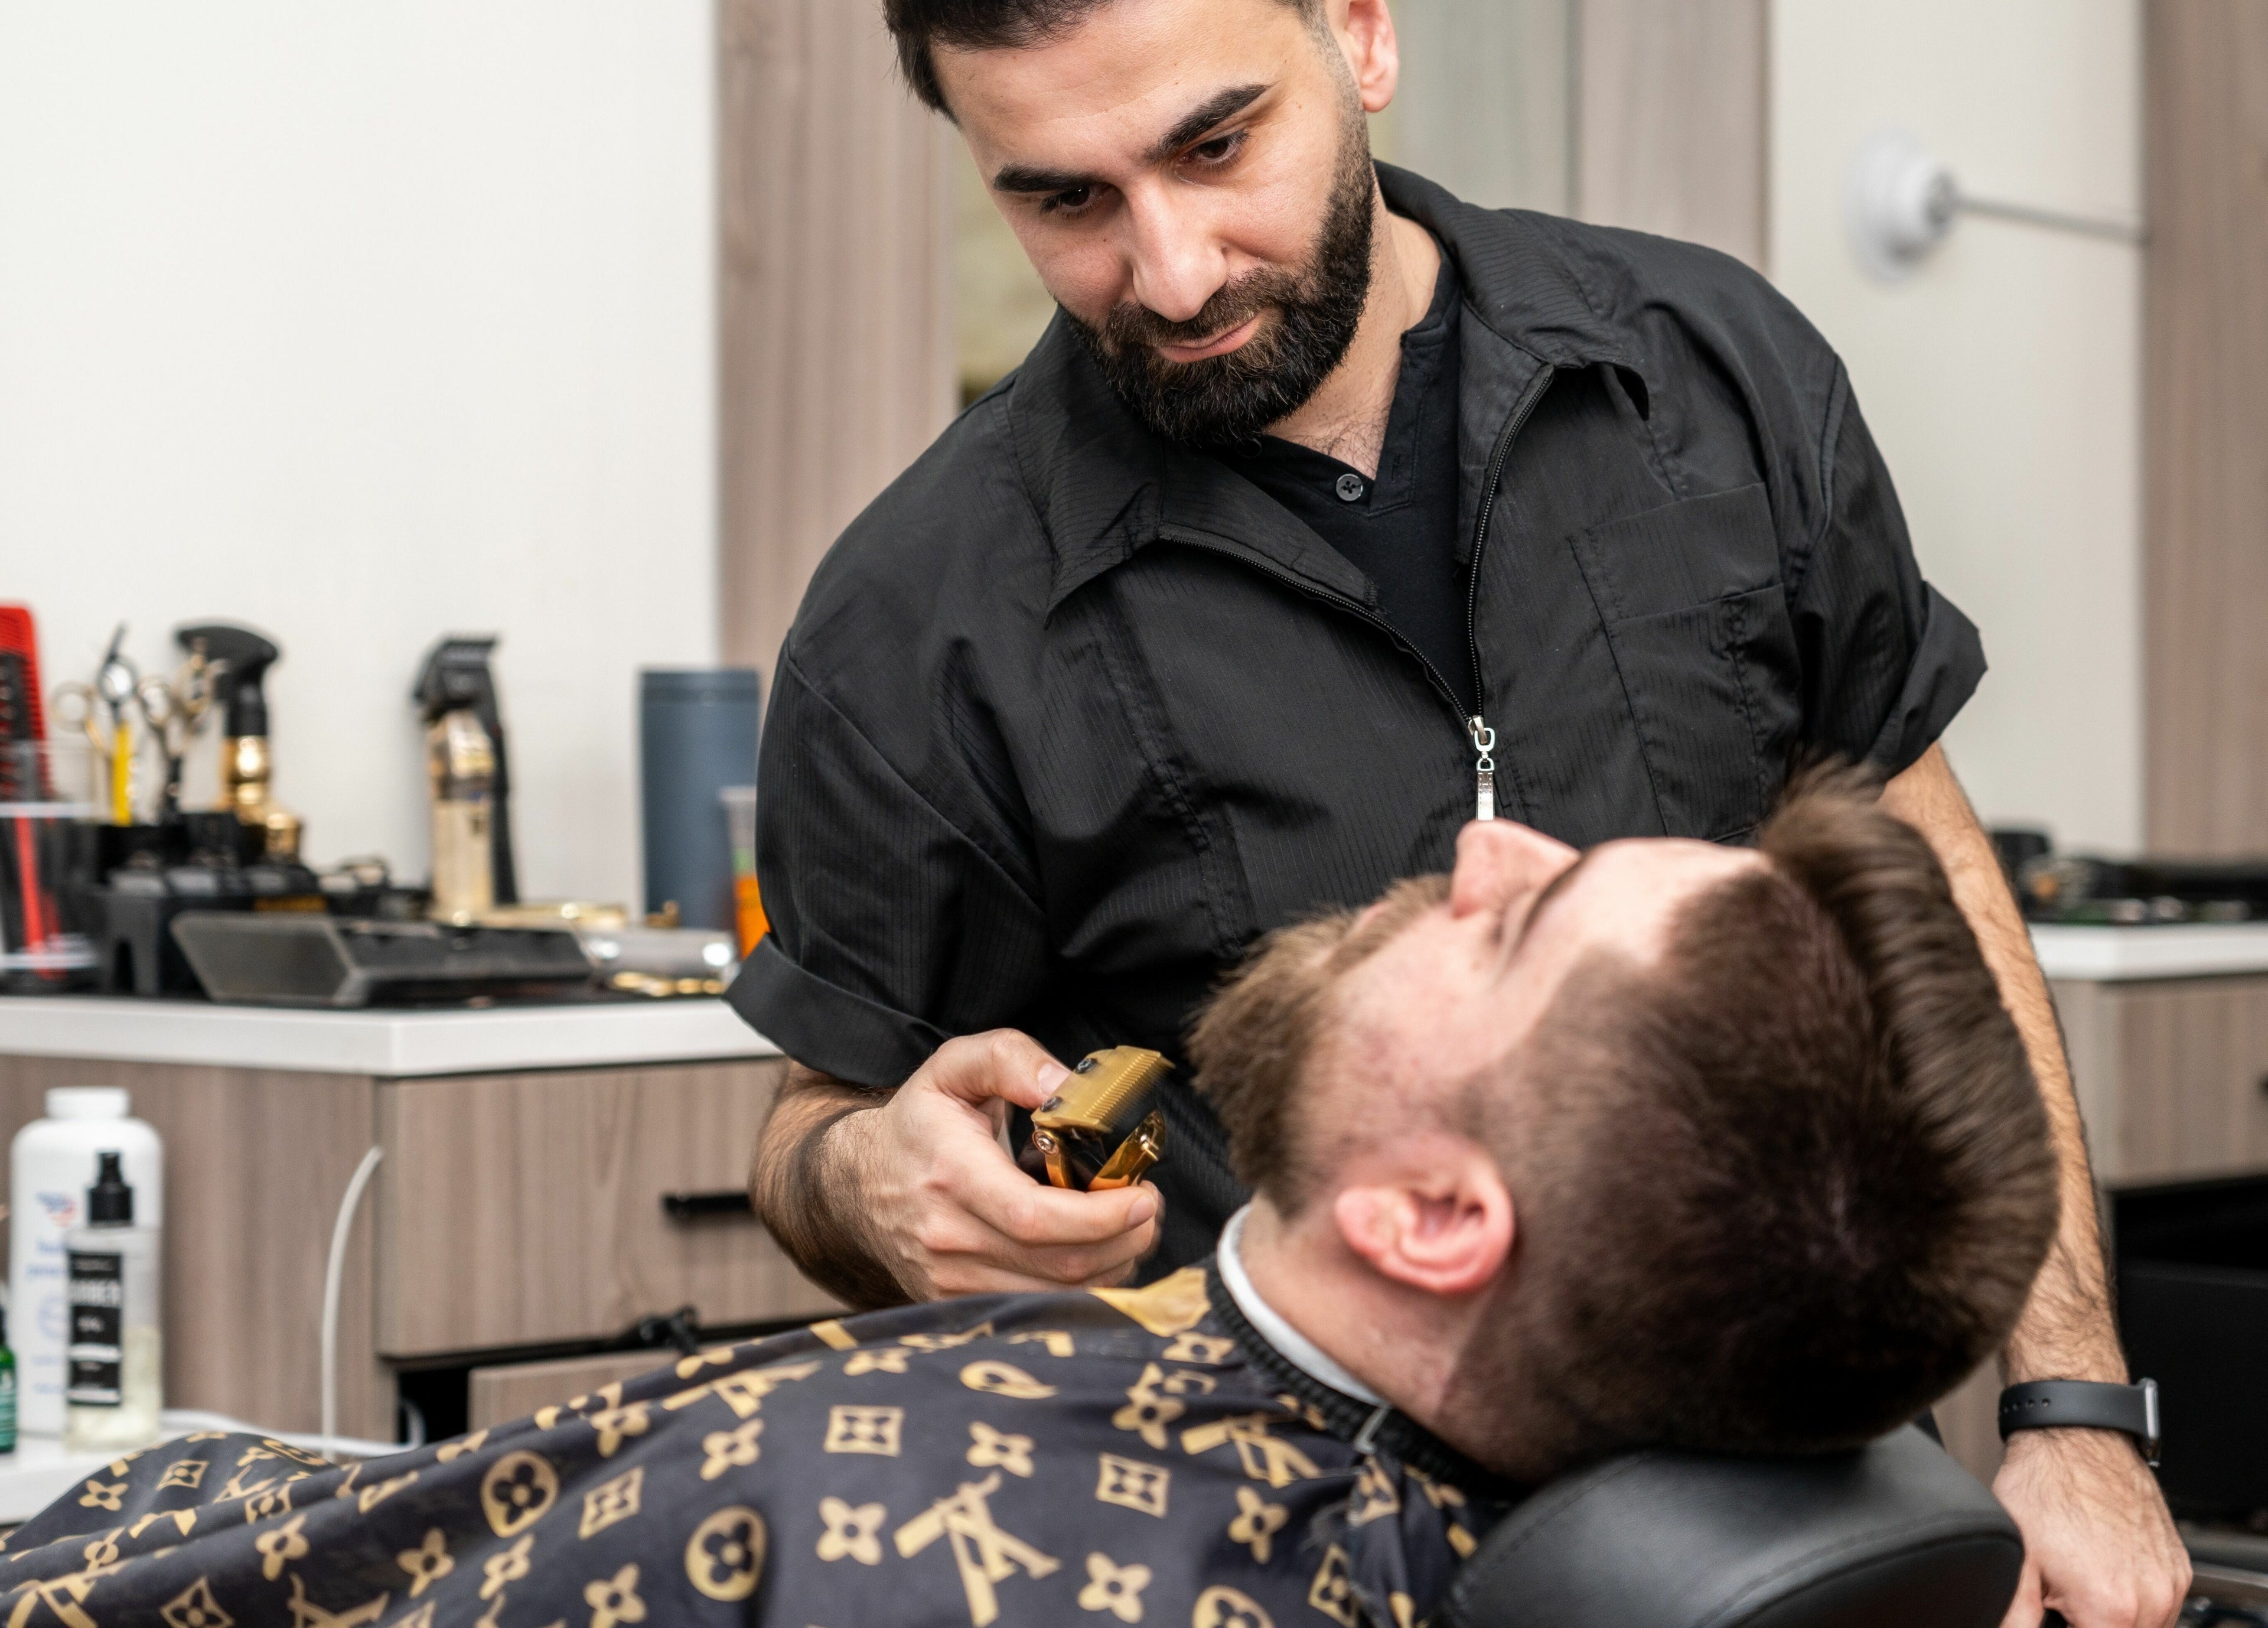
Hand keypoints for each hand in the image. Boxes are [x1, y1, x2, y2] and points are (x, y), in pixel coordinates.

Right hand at [829, 1029, 1162, 1299]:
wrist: (857, 1183)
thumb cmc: (919, 1123)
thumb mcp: (955, 1066)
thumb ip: (1011, 1059)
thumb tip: (1066, 1086)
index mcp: (951, 1175)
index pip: (1035, 1220)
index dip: (1101, 1217)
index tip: (1142, 1196)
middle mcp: (948, 1239)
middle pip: (1059, 1265)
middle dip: (1124, 1239)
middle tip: (1148, 1207)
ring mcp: (951, 1280)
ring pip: (1056, 1294)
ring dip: (1111, 1265)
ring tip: (1127, 1226)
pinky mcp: (958, 1304)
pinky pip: (1038, 1307)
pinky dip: (1080, 1285)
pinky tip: (1093, 1250)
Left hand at [1994, 1428, 2189, 1627]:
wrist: (2078, 1440)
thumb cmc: (2045, 1490)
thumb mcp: (2016, 1561)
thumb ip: (2016, 1617)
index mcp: (2111, 1610)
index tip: (2055, 1613)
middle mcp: (2152, 1601)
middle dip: (2088, 1623)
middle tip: (2062, 1594)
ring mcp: (2170, 1584)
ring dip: (2113, 1619)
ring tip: (2080, 1581)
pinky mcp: (2179, 1567)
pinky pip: (2161, 1606)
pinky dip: (2134, 1601)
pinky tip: (2103, 1570)